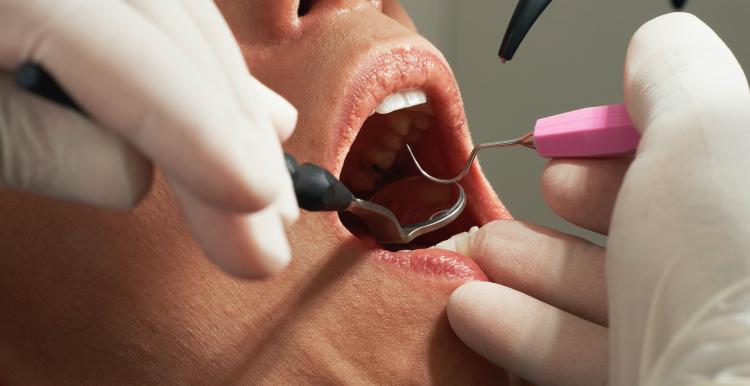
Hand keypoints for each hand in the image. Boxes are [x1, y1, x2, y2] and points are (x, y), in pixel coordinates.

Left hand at [0, 1, 298, 277]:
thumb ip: (36, 146)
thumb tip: (135, 174)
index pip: (131, 56)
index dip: (199, 129)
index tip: (255, 201)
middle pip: (177, 37)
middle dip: (236, 137)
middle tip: (272, 228)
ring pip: (189, 26)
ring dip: (237, 115)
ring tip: (271, 190)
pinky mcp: (106, 3)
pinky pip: (173, 26)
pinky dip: (212, 80)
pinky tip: (257, 115)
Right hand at [445, 13, 749, 385]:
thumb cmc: (733, 275)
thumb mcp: (708, 128)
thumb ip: (672, 73)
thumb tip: (649, 51)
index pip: (694, 165)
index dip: (625, 147)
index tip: (570, 148)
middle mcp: (738, 282)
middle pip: (646, 236)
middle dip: (566, 211)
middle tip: (525, 201)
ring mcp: (699, 347)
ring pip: (605, 300)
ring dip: (525, 271)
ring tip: (478, 256)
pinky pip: (581, 358)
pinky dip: (521, 331)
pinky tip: (474, 312)